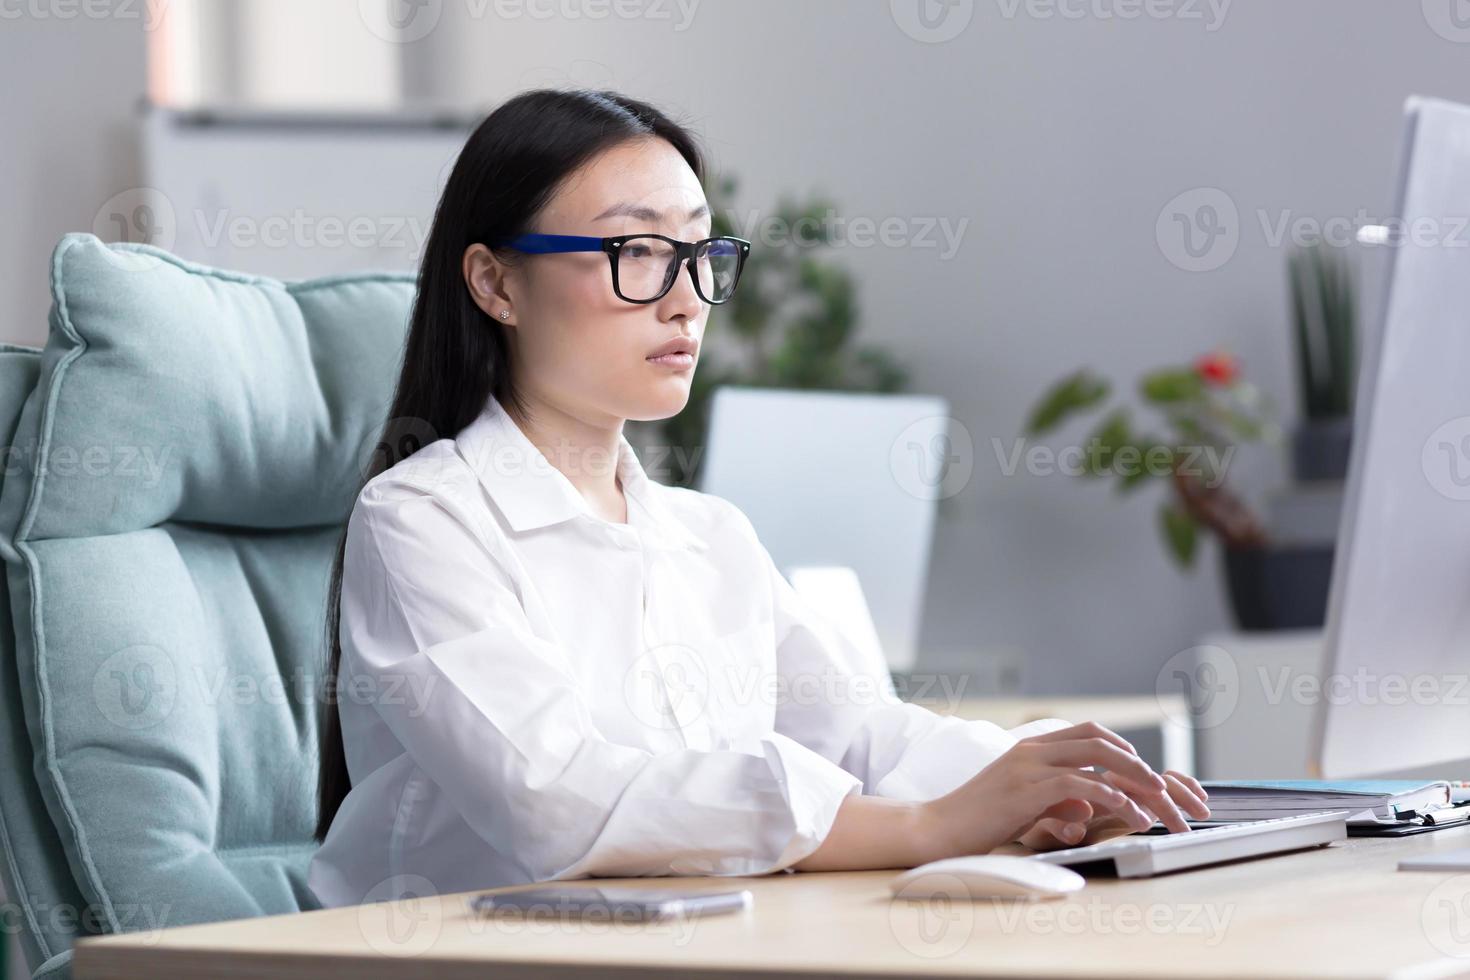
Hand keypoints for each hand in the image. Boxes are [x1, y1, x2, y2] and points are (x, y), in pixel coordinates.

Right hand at [914, 721, 1200, 861]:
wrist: (938, 827)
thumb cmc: (976, 821)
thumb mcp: (1021, 807)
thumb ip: (1053, 802)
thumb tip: (1084, 810)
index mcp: (1029, 749)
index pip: (1086, 732)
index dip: (1120, 747)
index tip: (1143, 769)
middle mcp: (1032, 750)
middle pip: (1099, 741)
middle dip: (1137, 762)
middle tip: (1162, 786)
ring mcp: (1029, 766)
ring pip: (1097, 759)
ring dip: (1134, 780)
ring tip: (1158, 802)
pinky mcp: (1027, 789)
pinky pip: (1082, 785)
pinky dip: (1111, 796)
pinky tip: (1129, 811)